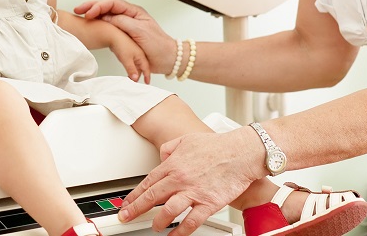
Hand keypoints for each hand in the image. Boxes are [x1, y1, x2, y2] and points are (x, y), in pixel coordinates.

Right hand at [75, 0, 175, 74]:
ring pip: (105, 14)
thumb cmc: (158, 45)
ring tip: (80, 14)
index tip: (89, 13)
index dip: (99, 6)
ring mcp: (125, 25)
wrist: (167, 59)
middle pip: (106, 6)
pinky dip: (97, 23)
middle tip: (78, 10)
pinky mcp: (123, 35)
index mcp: (133, 12)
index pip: (112, 3)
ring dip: (92, 13)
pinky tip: (89, 24)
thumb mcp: (140, 31)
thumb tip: (107, 17)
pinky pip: (107, 26)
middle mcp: (128, 16)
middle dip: (91, 6)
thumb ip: (123, 22)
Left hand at [108, 30, 151, 83]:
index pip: (146, 68)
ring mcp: (134, 51)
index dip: (147, 76)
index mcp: (141, 55)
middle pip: (141, 66)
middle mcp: (139, 53)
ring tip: (131, 77)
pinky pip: (131, 60)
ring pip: (136, 63)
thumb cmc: (120, 44)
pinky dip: (130, 65)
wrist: (112, 34)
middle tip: (137, 81)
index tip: (147, 82)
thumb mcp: (126, 60)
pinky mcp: (128, 50)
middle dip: (140, 74)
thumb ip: (131, 70)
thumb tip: (136, 78)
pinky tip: (127, 67)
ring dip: (134, 70)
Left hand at [118, 129, 262, 235]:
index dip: (134, 195)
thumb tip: (161, 156)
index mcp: (173, 164)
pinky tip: (174, 235)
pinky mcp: (208, 203)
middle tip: (126, 217)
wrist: (240, 152)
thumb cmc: (217, 146)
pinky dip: (181, 231)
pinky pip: (191, 221)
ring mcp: (193, 192)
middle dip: (136, 210)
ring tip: (154, 227)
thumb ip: (170, 148)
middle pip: (152, 197)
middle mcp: (180, 179)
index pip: (148, 182)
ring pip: (168, 211)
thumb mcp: (186, 140)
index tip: (126, 204)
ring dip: (158, 222)